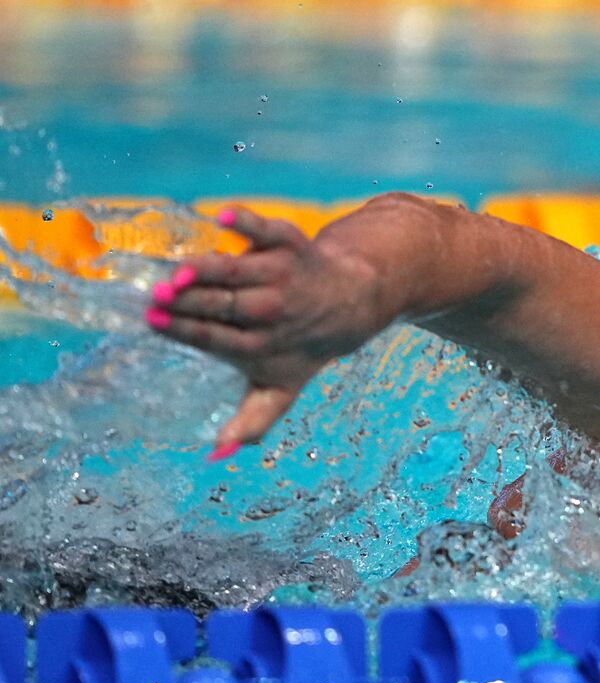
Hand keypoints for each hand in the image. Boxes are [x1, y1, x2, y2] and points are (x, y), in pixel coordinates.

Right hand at [146, 206, 386, 459]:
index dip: (186, 331)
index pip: (218, 339)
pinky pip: (269, 230)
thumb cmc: (303, 346)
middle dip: (190, 301)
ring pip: (240, 271)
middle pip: (225, 306)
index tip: (153, 322)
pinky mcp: (290, 243)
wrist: (353, 303)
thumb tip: (215, 455)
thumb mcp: (282, 387)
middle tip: (157, 296)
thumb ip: (252, 420)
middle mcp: (274, 311)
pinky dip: (250, 222)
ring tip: (181, 271)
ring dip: (210, 269)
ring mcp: (282, 276)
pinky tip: (223, 217)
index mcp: (263, 347)